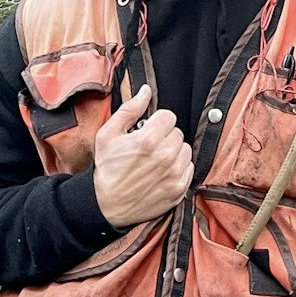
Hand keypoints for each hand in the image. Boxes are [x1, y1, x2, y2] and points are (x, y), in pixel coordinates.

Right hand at [93, 85, 192, 226]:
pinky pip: (189, 168)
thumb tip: (146, 91)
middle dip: (164, 137)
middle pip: (177, 133)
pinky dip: (178, 169)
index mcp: (149, 139)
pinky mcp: (179, 189)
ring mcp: (174, 173)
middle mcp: (166, 155)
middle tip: (149, 148)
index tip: (147, 131)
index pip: (168, 116)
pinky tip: (161, 172)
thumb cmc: (106, 169)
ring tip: (156, 160)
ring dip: (173, 152)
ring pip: (185, 150)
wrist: (106, 205)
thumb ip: (129, 110)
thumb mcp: (108, 135)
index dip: (156, 122)